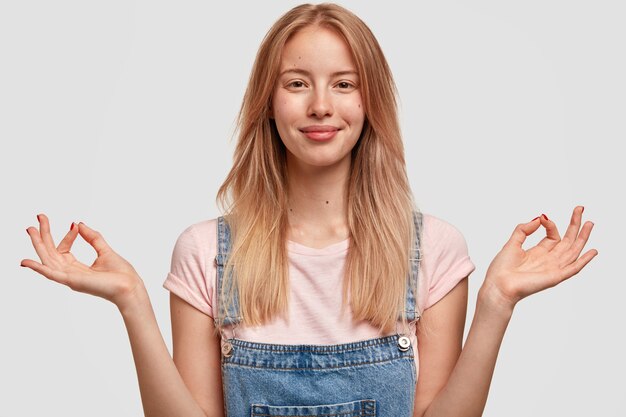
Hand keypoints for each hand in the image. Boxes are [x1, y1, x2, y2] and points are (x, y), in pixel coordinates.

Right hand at [21, 213, 144, 309]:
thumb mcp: (105, 250)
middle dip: (43, 235)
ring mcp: (70, 278)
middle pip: (50, 252)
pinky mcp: (72, 281)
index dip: (67, 235)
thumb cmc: (121, 274)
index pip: (63, 249)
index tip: (74, 224)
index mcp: (77, 268)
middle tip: (39, 217)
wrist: (130, 287)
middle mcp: (70, 273)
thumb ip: (93, 237)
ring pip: (48, 259)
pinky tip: (26, 262)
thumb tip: (79, 223)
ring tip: (30, 229)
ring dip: (38, 244)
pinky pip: (51, 274)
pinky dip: (38, 268)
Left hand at [481, 206, 597, 310]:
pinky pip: (573, 268)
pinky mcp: (555, 277)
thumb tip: (539, 218)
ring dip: (582, 237)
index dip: (550, 225)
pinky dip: (584, 260)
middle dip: (574, 225)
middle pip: (567, 241)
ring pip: (573, 251)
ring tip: (590, 223)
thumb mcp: (512, 243)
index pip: (553, 236)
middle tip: (580, 209)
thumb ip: (524, 230)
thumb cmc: (501, 269)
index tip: (543, 218)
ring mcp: (553, 268)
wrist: (499, 285)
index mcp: (537, 253)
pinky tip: (593, 251)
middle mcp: (548, 260)